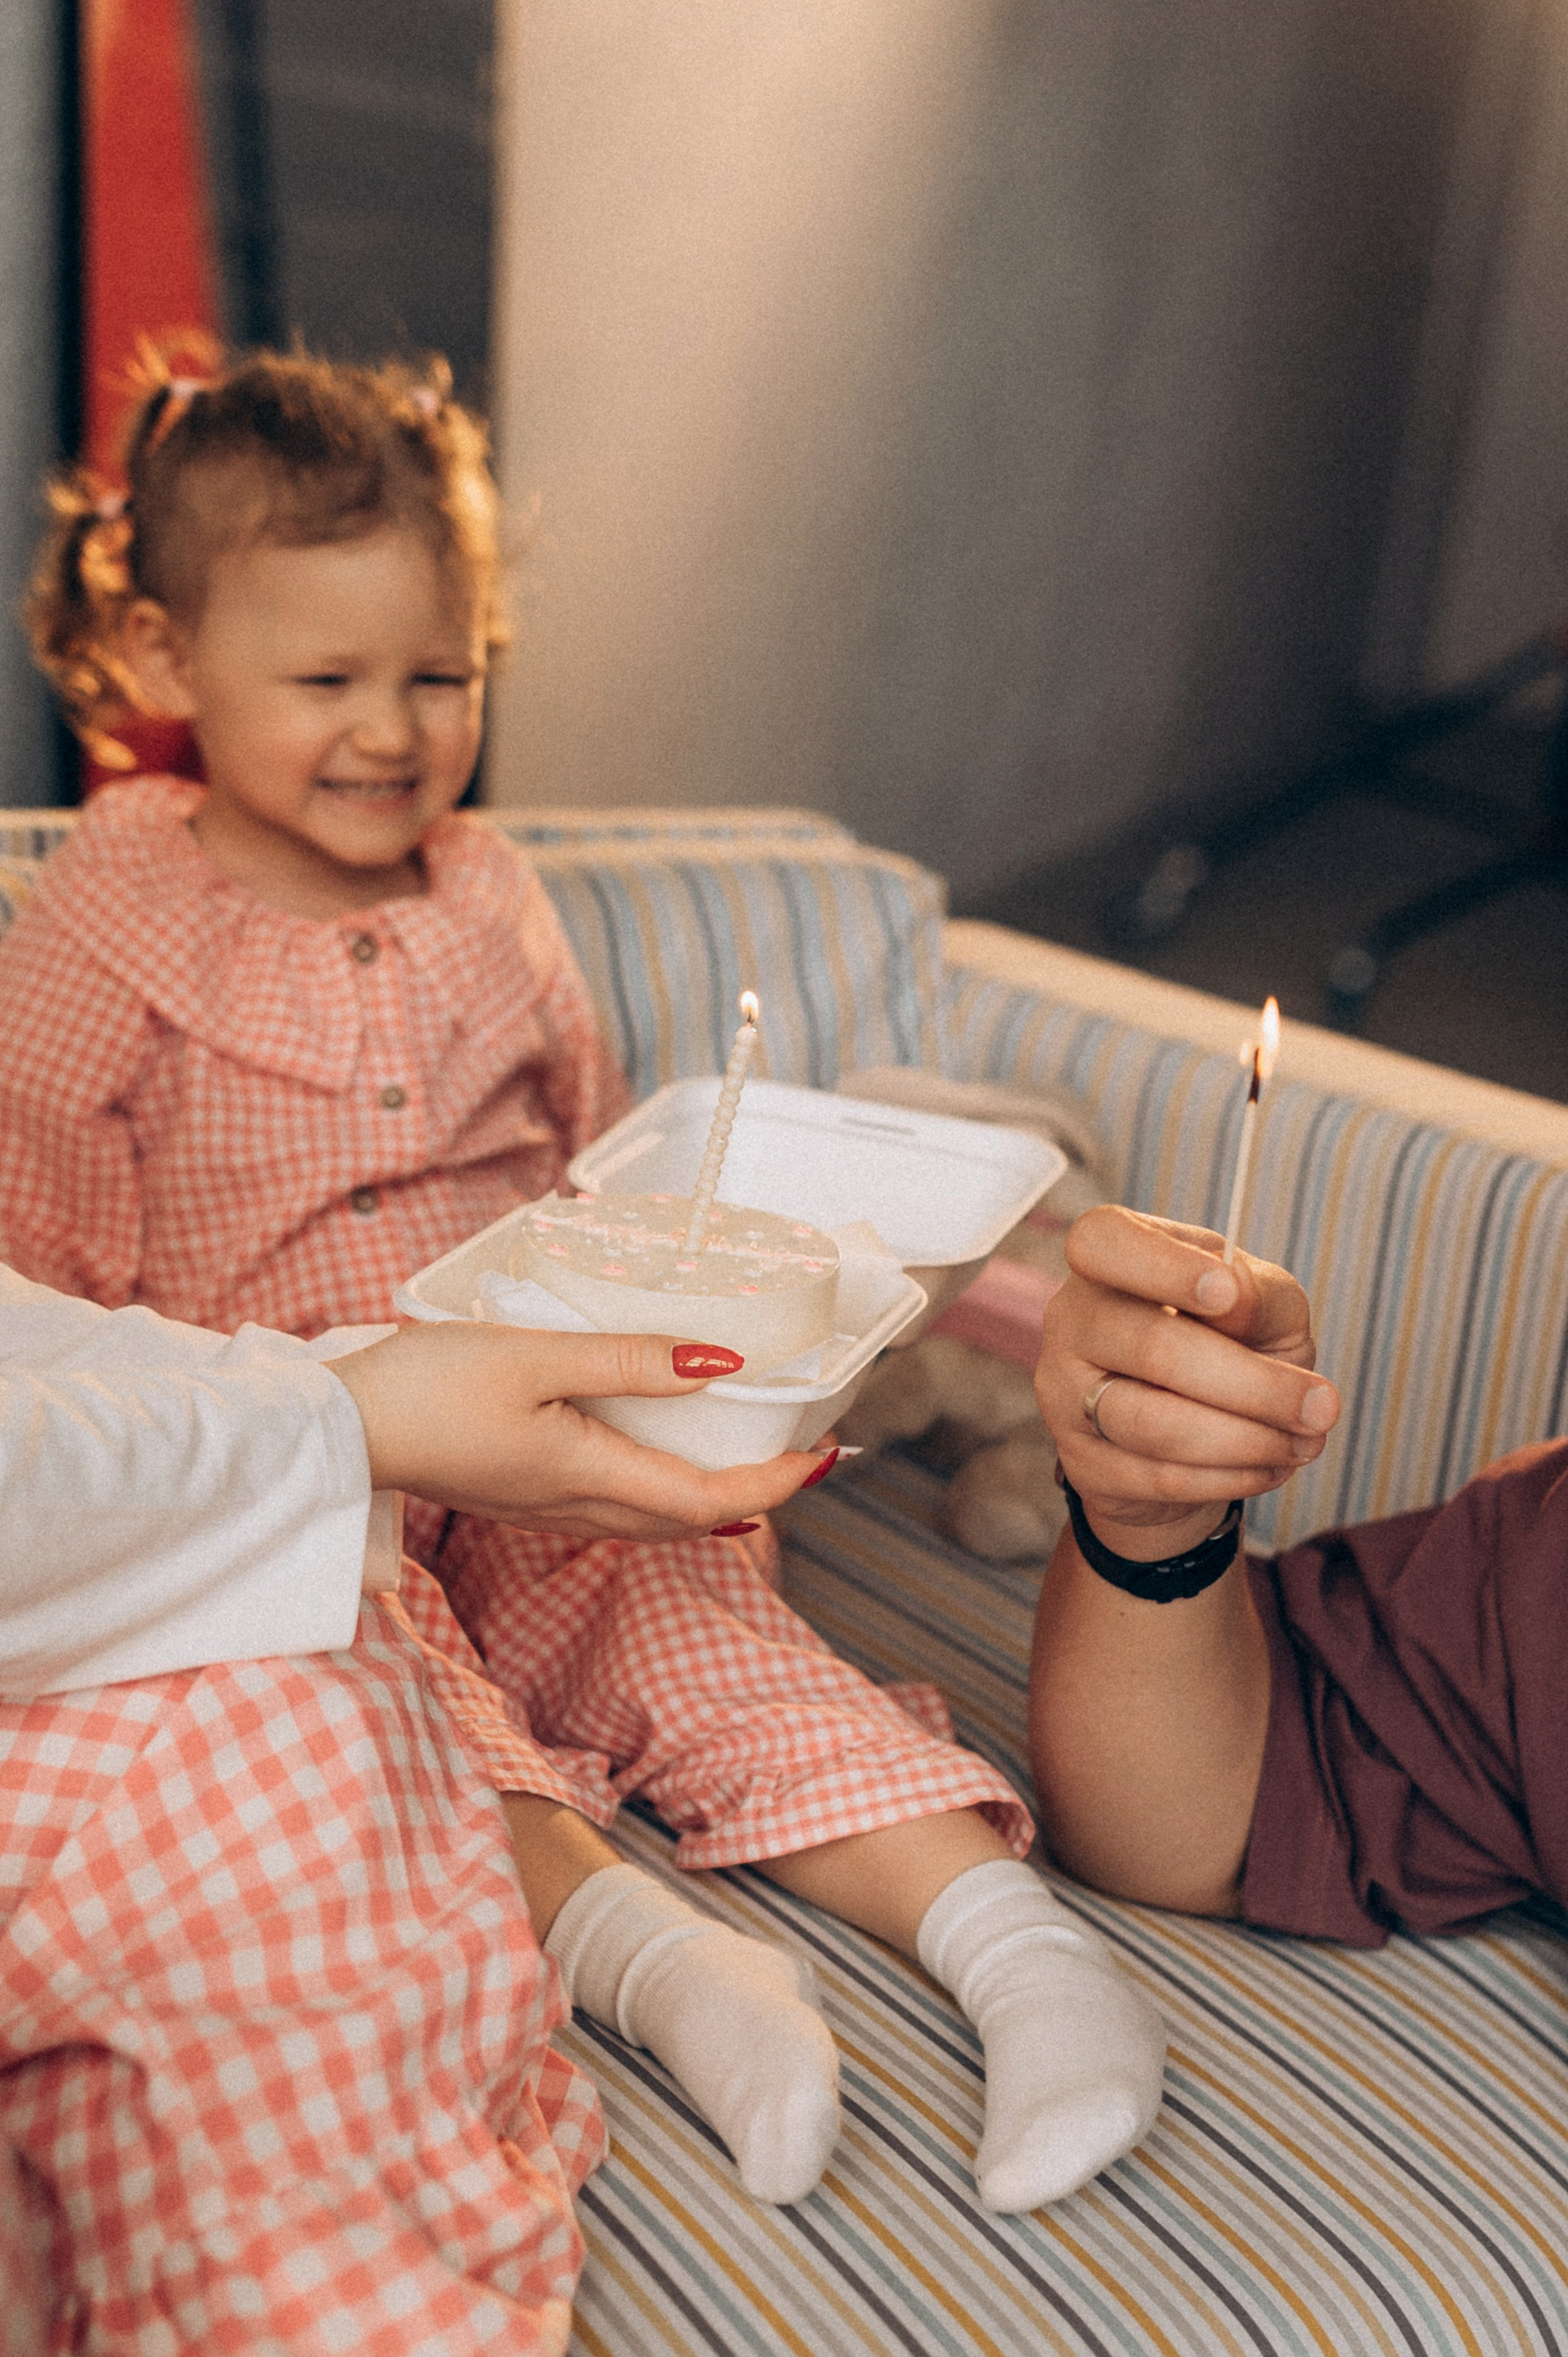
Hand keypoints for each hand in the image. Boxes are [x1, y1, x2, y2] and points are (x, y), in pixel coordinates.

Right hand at [329, 1320, 826, 1542]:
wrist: (336, 1429)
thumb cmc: (427, 1386)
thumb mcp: (536, 1355)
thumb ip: (628, 1362)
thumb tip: (718, 1366)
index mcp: (586, 1474)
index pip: (707, 1499)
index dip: (776, 1484)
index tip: (827, 1458)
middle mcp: (572, 1504)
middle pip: (687, 1520)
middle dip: (757, 1495)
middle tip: (807, 1460)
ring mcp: (542, 1505)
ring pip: (650, 1519)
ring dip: (709, 1500)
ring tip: (753, 1466)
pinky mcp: (518, 1492)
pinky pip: (613, 1507)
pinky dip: (659, 1492)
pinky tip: (661, 1465)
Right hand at [1035, 1207, 1339, 1558]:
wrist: (1195, 1434)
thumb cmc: (1233, 1346)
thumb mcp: (1263, 1307)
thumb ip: (1258, 1295)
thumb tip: (1236, 1298)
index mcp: (1109, 1259)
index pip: (1103, 1241)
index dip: (1160, 1264)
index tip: (1225, 1291)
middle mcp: (1072, 1319)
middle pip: (1150, 1346)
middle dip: (1252, 1384)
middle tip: (1324, 1407)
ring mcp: (1065, 1394)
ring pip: (1152, 1423)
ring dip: (1247, 1439)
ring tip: (1306, 1442)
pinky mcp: (1081, 1462)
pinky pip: (1158, 1477)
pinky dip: (1229, 1477)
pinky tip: (1270, 1467)